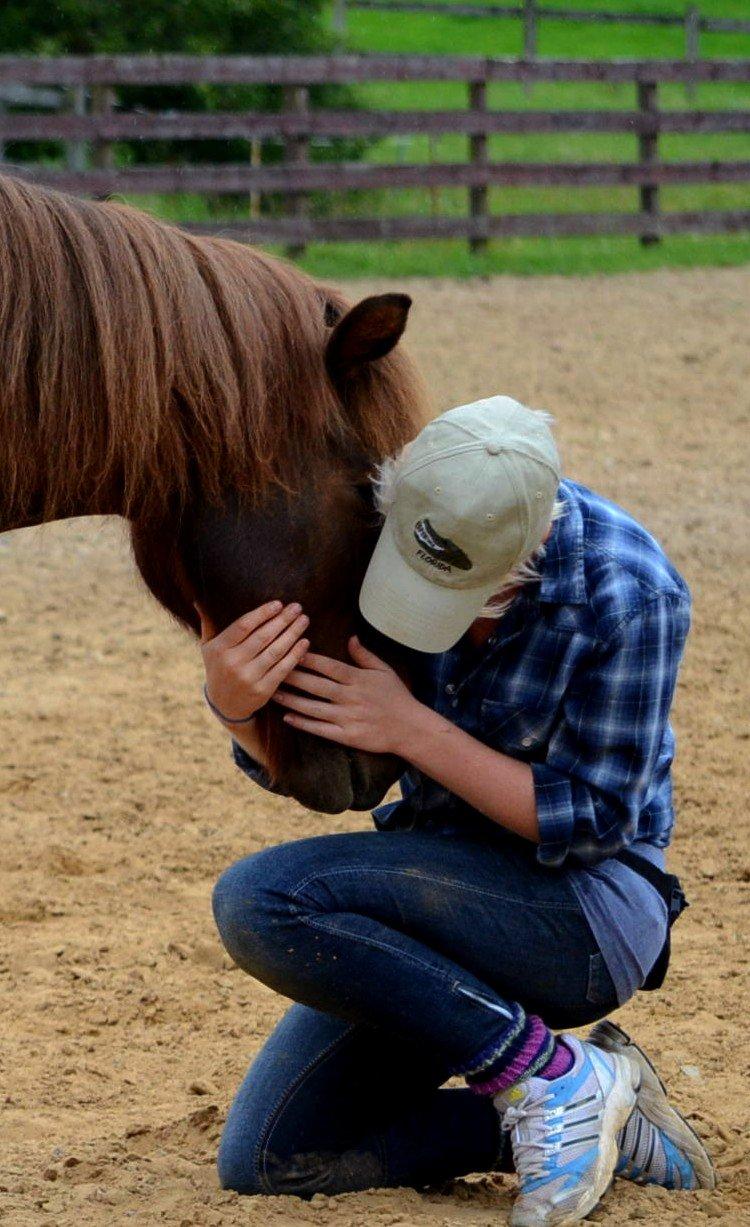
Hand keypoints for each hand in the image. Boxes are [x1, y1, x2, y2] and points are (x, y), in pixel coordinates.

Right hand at [197, 600, 309, 724]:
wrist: (224, 705)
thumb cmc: (219, 667)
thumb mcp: (208, 648)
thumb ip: (208, 624)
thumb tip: (199, 601)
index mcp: (219, 649)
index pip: (243, 625)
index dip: (263, 613)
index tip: (278, 604)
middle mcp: (232, 663)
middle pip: (263, 636)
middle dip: (283, 620)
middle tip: (297, 607)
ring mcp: (248, 678)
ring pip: (275, 651)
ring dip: (293, 633)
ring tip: (304, 620)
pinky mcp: (262, 690)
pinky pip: (283, 668)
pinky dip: (296, 654)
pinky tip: (304, 642)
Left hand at [274, 636, 418, 754]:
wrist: (410, 728)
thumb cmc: (397, 697)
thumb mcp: (384, 671)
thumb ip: (365, 655)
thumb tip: (350, 637)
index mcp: (358, 679)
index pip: (328, 666)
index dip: (308, 659)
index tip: (290, 651)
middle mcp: (350, 697)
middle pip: (316, 686)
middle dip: (293, 677)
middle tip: (273, 670)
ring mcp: (347, 718)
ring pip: (313, 708)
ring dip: (292, 700)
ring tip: (273, 693)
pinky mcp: (346, 736)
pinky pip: (320, 729)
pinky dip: (303, 723)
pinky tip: (287, 718)